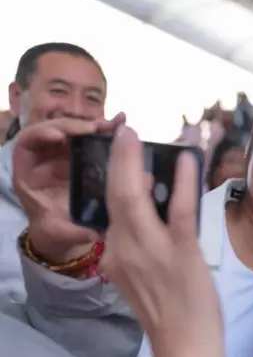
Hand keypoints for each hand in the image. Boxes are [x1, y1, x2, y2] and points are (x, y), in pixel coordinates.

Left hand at [13, 114, 124, 262]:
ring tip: (115, 124)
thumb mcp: (58, 233)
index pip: (28, 143)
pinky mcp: (80, 156)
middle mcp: (44, 158)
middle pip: (54, 131)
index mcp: (29, 172)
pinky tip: (120, 123)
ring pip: (74, 132)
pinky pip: (90, 138)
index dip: (41, 134)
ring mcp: (62, 155)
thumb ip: (71, 232)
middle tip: (98, 127)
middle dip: (75, 126)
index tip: (61, 136)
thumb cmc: (52, 229)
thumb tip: (94, 232)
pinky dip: (104, 130)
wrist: (62, 230)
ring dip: (94, 125)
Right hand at [99, 124, 232, 356]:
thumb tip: (148, 219)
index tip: (120, 151)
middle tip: (122, 130)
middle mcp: (124, 250)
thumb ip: (137, 251)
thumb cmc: (171, 316)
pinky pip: (179, 212)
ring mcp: (151, 252)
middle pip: (113, 196)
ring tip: (137, 133)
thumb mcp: (142, 280)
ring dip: (135, 162)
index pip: (109, 208)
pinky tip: (188, 159)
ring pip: (135, 199)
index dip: (114, 177)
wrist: (186, 348)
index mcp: (115, 255)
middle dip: (116, 159)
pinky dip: (183, 184)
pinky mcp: (180, 256)